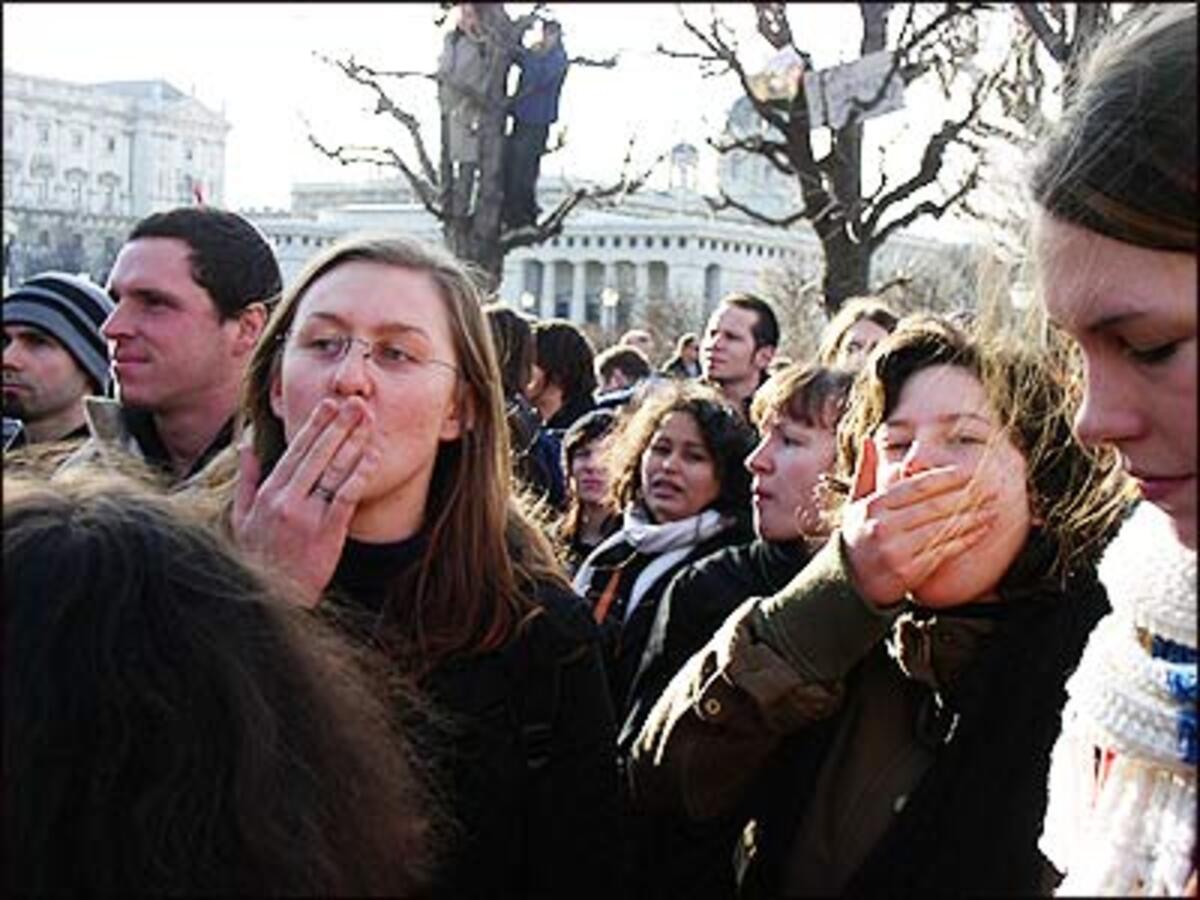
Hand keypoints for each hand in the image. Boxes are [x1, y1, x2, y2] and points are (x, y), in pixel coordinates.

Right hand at [232, 397, 380, 606]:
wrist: (270, 601)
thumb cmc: (257, 560)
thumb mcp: (240, 520)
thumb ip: (246, 481)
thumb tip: (246, 445)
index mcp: (267, 494)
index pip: (294, 450)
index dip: (314, 425)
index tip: (328, 403)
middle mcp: (285, 500)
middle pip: (317, 453)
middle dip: (338, 424)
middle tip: (356, 401)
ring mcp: (306, 516)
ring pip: (333, 469)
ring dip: (353, 441)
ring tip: (368, 419)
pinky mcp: (327, 533)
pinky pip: (347, 496)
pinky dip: (360, 472)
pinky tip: (372, 455)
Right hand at [840, 438, 996, 607]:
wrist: (849, 582)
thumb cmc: (857, 536)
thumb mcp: (855, 503)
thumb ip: (866, 472)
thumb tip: (869, 439)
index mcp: (873, 505)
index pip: (916, 486)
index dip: (945, 478)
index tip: (969, 471)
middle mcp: (882, 526)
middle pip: (932, 506)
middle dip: (965, 497)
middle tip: (990, 489)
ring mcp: (894, 550)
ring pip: (940, 528)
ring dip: (971, 518)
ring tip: (992, 509)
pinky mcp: (906, 571)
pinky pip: (942, 551)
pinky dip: (964, 540)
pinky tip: (980, 531)